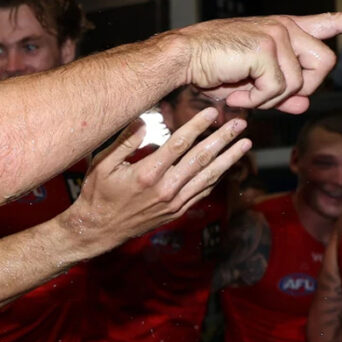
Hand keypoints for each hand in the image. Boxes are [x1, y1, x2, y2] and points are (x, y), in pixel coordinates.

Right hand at [61, 107, 249, 256]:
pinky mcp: (176, 211)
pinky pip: (201, 192)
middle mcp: (165, 189)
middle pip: (200, 159)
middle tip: (240, 123)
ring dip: (228, 159)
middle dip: (222, 139)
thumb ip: (124, 142)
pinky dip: (216, 178)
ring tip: (245, 144)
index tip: (212, 112)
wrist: (98, 230)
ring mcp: (173, 202)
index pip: (179, 144)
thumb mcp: (102, 164)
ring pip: (208, 177)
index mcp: (147, 173)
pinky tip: (227, 166)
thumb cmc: (97, 194)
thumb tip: (143, 121)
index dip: (197, 126)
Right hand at [180, 6, 341, 112]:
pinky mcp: (267, 47)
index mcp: (285, 30)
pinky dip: (256, 101)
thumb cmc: (210, 69)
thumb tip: (305, 106)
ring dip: (270, 100)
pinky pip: (278, 89)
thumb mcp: (251, 85)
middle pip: (324, 65)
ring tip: (241, 93)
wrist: (182, 58)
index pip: (330, 23)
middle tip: (265, 96)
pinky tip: (234, 92)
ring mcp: (279, 34)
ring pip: (300, 83)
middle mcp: (286, 27)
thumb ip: (282, 94)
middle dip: (300, 90)